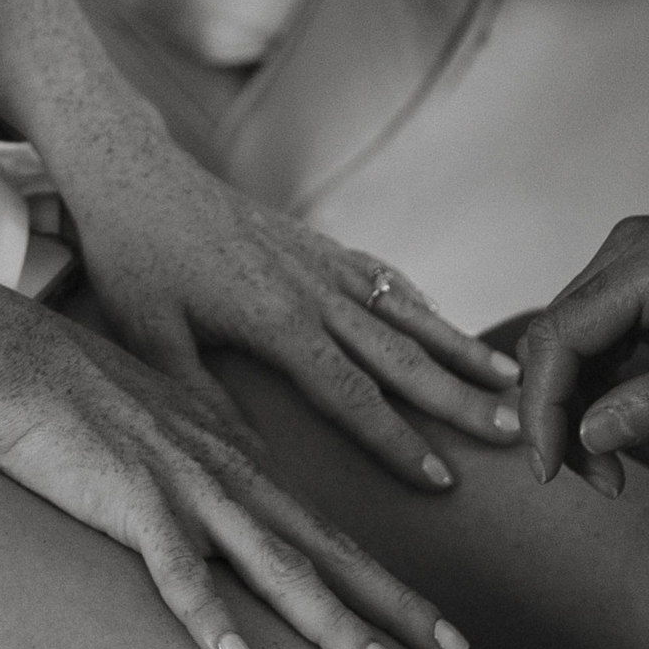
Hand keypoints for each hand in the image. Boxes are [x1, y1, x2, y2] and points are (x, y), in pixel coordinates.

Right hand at [0, 303, 473, 648]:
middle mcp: (230, 477)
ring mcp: (185, 487)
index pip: (329, 535)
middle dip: (396, 607)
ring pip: (273, 565)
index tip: (442, 633)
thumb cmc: (83, 397)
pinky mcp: (131, 497)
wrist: (18, 360)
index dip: (388, 584)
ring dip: (329, 621)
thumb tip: (240, 510)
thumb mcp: (167, 428)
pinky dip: (207, 614)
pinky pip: (174, 568)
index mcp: (240, 464)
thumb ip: (210, 467)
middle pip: (326, 552)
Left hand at [52, 116, 525, 494]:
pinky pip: (379, 275)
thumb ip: (200, 396)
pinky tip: (441, 320)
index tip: (444, 480)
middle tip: (519, 429)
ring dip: (458, 346)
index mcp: (274, 319)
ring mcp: (318, 259)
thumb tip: (249, 459)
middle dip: (460, 397)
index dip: (396, 441)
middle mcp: (311, 289)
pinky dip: (417, 300)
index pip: (349, 394)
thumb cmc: (131, 256)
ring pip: (404, 310)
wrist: (130, 168)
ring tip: (511, 376)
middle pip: (400, 354)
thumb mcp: (149, 334)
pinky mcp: (312, 240)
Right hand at [520, 186, 648, 492]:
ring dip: (603, 408)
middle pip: (558, 341)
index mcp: (648, 262)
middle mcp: (628, 249)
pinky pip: (613, 335)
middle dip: (572, 419)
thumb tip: (591, 434)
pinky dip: (627, 386)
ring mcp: (637, 258)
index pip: (557, 338)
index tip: (549, 473)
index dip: (543, 410)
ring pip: (582, 343)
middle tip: (612, 482)